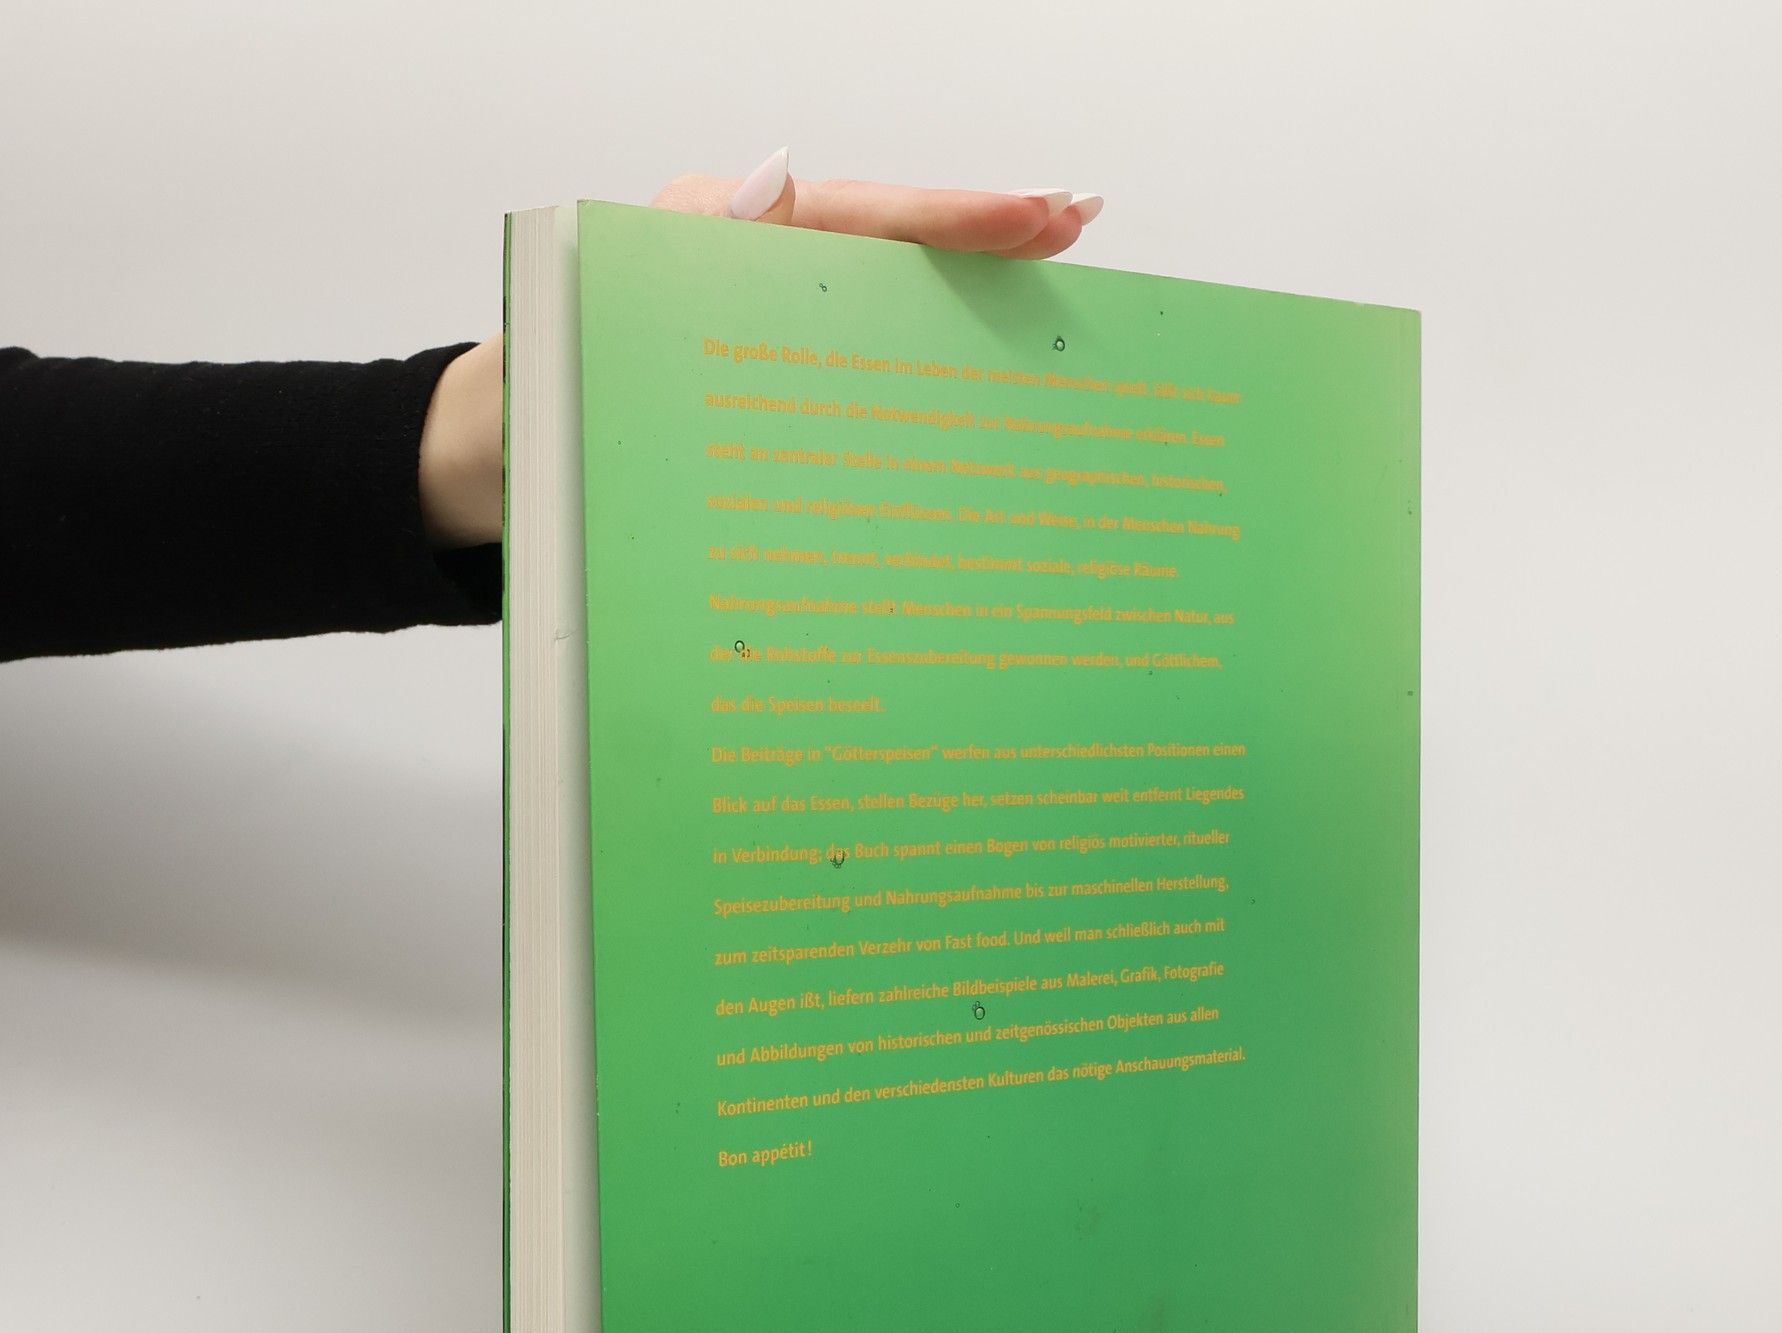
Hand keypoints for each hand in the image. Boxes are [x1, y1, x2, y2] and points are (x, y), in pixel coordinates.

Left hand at [417, 154, 1103, 548]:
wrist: (484, 478)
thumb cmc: (526, 420)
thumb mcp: (583, 344)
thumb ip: (677, 273)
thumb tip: (780, 184)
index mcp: (704, 241)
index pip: (855, 215)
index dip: (953, 216)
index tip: (1041, 214)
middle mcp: (739, 270)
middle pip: (883, 243)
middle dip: (981, 233)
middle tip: (1076, 224)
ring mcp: (756, 327)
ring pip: (879, 300)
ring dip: (964, 298)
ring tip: (1053, 284)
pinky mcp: (762, 383)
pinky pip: (853, 362)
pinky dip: (920, 361)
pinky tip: (980, 377)